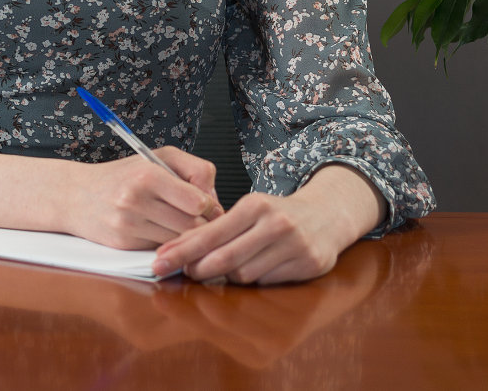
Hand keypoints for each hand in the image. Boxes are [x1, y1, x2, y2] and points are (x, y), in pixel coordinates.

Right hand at [64, 147, 221, 249]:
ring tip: (179, 224)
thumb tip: (215, 202)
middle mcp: (136, 199)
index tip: (206, 205)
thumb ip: (194, 170)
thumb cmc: (122, 176)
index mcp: (147, 174)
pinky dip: (165, 243)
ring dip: (185, 236)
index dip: (209, 206)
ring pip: (178, 240)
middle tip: (200, 219)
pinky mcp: (124, 243)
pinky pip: (161, 249)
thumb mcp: (156, 158)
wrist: (76, 195)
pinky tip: (159, 231)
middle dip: (201, 225)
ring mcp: (128, 224)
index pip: (198, 202)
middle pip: (192, 225)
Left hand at [149, 165, 383, 283]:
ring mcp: (295, 245)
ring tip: (229, 266)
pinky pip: (268, 282)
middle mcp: (275, 223)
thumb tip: (178, 249)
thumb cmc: (277, 214)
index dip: (182, 250)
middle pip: (224, 258)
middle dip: (198, 269)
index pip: (210, 233)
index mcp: (255, 205)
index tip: (160, 261)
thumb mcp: (248, 210)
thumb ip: (218, 228)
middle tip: (184, 273)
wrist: (327, 215)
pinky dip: (256, 280)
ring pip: (245, 275)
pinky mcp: (309, 264)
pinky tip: (258, 269)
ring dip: (229, 276)